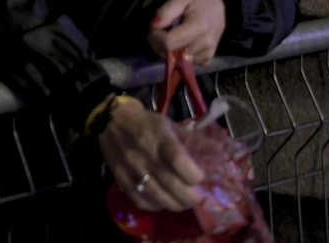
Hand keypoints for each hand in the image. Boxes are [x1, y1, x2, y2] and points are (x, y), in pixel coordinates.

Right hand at [98, 99, 204, 213]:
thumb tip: (219, 151)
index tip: (200, 177)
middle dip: (190, 197)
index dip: (194, 175)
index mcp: (159, 137)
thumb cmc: (145, 123)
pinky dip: (156, 206)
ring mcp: (131, 169)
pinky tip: (163, 201)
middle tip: (197, 197)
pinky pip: (142, 201)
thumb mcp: (169, 124)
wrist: (110, 121)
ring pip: (158, 197)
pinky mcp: (121, 179)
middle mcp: (145, 154)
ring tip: (183, 201)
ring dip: (176, 204)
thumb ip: (193, 139)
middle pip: (172, 184)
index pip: (178, 161)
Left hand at [147, 0, 226, 64]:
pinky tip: (182, 42)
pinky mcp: (207, 59)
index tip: (155, 27)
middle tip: (162, 30)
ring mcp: (207, 53)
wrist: (220, 6)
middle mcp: (204, 43)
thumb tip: (154, 27)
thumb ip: (166, 12)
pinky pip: (186, 63)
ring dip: (168, 50)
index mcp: (198, 27)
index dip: (155, 37)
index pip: (169, 42)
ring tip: (173, 34)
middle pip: (171, 53)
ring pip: (176, 60)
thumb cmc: (199, 0)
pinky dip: (179, 55)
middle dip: (159, 43)